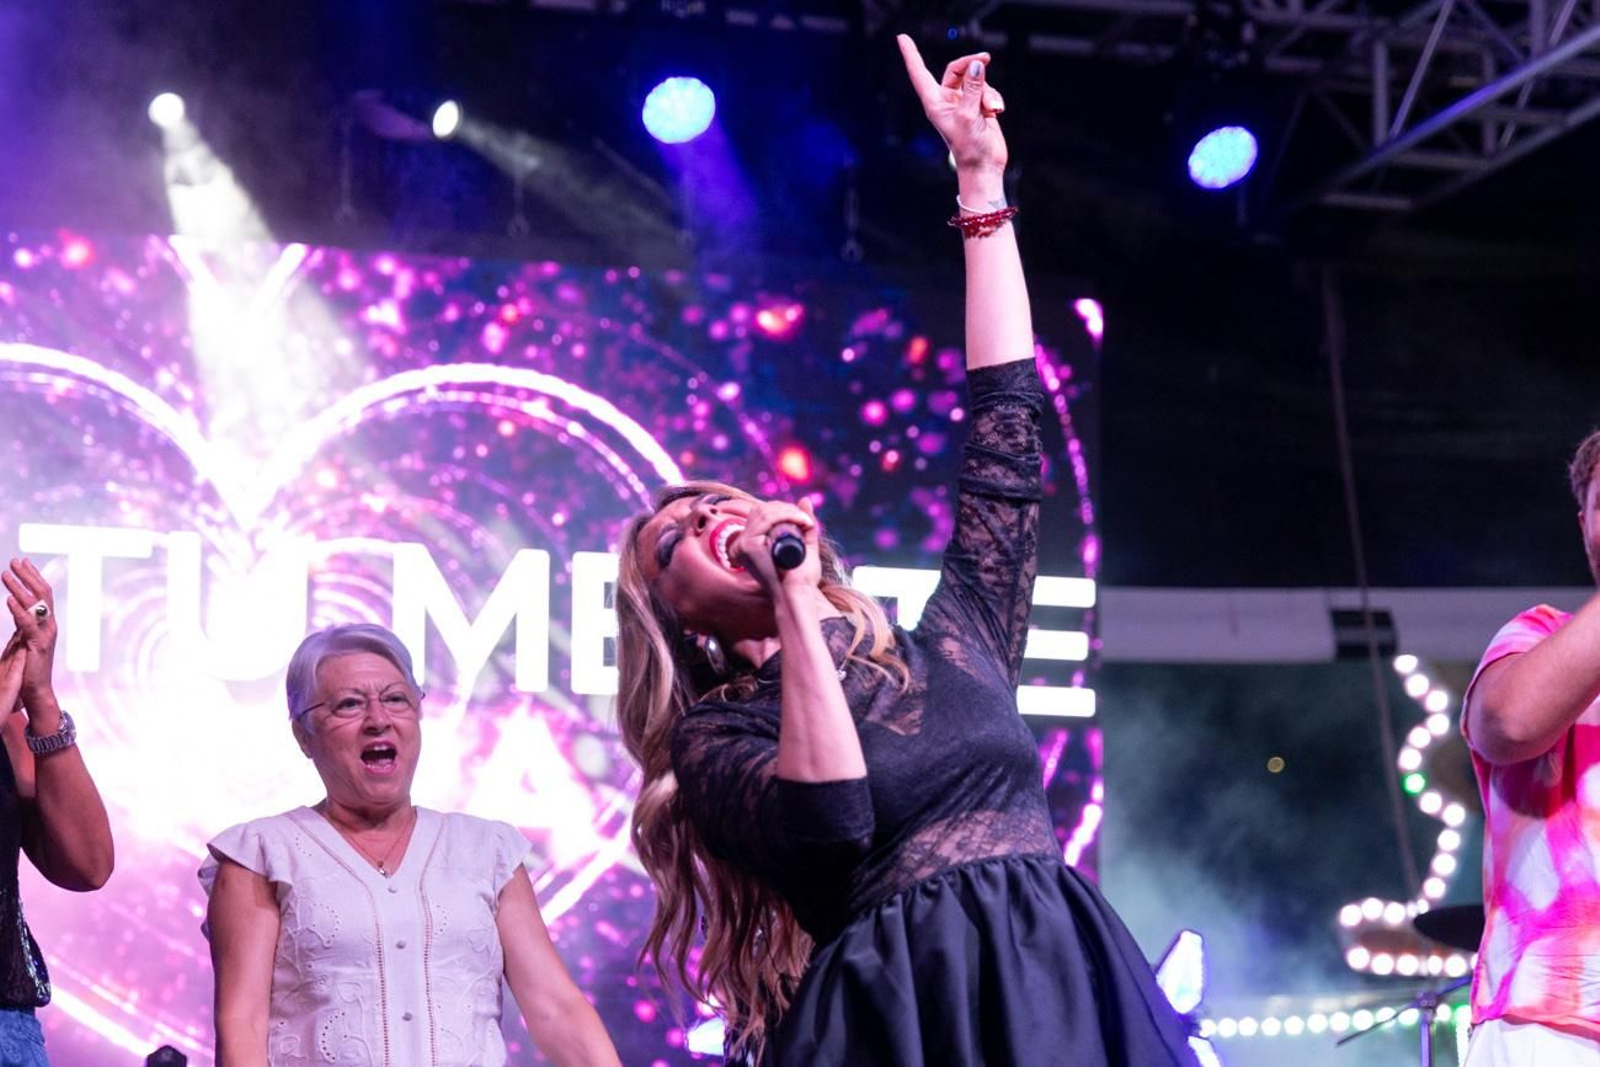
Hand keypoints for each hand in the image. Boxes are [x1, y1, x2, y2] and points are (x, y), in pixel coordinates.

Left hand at [2, 558, 57, 711]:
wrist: (36, 691)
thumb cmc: (27, 669)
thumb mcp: (23, 641)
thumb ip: (21, 623)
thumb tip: (15, 606)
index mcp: (45, 623)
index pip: (41, 593)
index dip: (32, 576)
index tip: (21, 561)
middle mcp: (49, 625)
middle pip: (41, 593)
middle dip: (27, 575)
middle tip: (13, 561)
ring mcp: (46, 634)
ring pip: (35, 604)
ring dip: (19, 587)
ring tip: (4, 574)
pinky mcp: (38, 645)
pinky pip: (28, 624)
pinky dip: (18, 610)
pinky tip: (7, 599)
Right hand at [734, 498, 823, 601]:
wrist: (798, 594)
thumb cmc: (801, 577)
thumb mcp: (804, 545)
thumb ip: (805, 525)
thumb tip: (805, 499)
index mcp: (748, 544)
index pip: (760, 514)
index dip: (781, 509)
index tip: (802, 517)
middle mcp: (741, 543)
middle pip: (761, 509)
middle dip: (786, 508)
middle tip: (806, 520)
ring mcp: (742, 544)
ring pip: (764, 511)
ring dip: (789, 511)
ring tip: (806, 522)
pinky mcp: (748, 545)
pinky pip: (767, 519)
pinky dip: (786, 515)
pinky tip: (801, 520)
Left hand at [897, 35, 1007, 174]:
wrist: (984, 166)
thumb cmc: (969, 147)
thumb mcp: (968, 115)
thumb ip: (972, 87)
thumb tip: (977, 64)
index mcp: (934, 103)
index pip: (919, 73)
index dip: (911, 55)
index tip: (902, 38)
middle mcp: (947, 100)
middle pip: (956, 68)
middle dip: (971, 64)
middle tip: (985, 58)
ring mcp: (963, 102)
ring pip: (976, 80)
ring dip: (987, 91)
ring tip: (991, 109)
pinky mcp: (978, 106)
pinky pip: (987, 90)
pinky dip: (994, 98)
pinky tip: (996, 111)